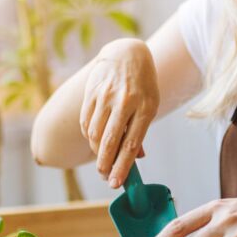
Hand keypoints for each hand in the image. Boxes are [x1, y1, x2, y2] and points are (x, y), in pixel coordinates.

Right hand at [79, 39, 157, 186]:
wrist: (126, 54)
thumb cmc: (142, 85)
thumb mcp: (150, 105)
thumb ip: (140, 131)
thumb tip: (136, 158)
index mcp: (145, 107)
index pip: (132, 143)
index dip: (123, 166)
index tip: (117, 183)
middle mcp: (125, 102)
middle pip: (110, 141)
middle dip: (105, 165)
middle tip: (105, 177)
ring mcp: (106, 96)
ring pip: (95, 134)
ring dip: (96, 152)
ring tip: (102, 160)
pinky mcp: (91, 93)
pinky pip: (86, 122)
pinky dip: (89, 137)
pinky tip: (95, 142)